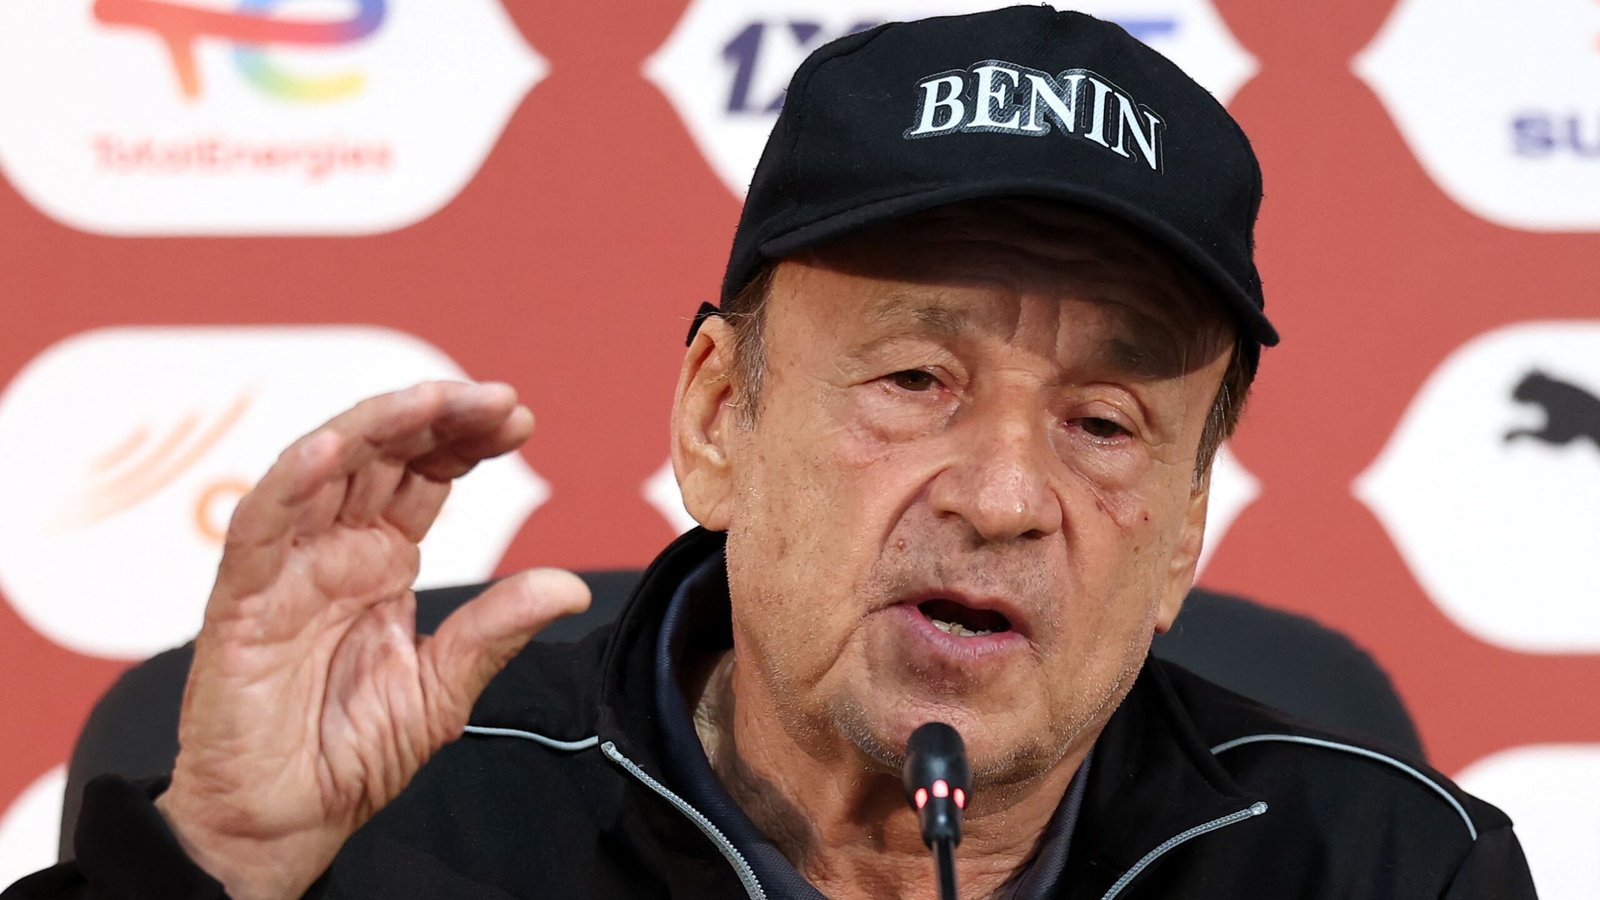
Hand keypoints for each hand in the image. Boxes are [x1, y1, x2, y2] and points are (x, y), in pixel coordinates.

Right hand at [152, 382, 589, 899]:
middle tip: (497, 400)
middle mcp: (334, 549)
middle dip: (436, 416)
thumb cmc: (348, 754)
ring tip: (431, 402)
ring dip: (374, 425)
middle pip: (381, 453)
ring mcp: (286, 568)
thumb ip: (496, 630)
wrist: (284, 824)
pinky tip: (329, 449)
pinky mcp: (240, 600)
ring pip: (321, 467)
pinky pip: (258, 527)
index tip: (521, 421)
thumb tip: (572, 587)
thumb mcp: (443, 689)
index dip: (466, 439)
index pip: (426, 474)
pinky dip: (288, 483)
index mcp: (382, 560)